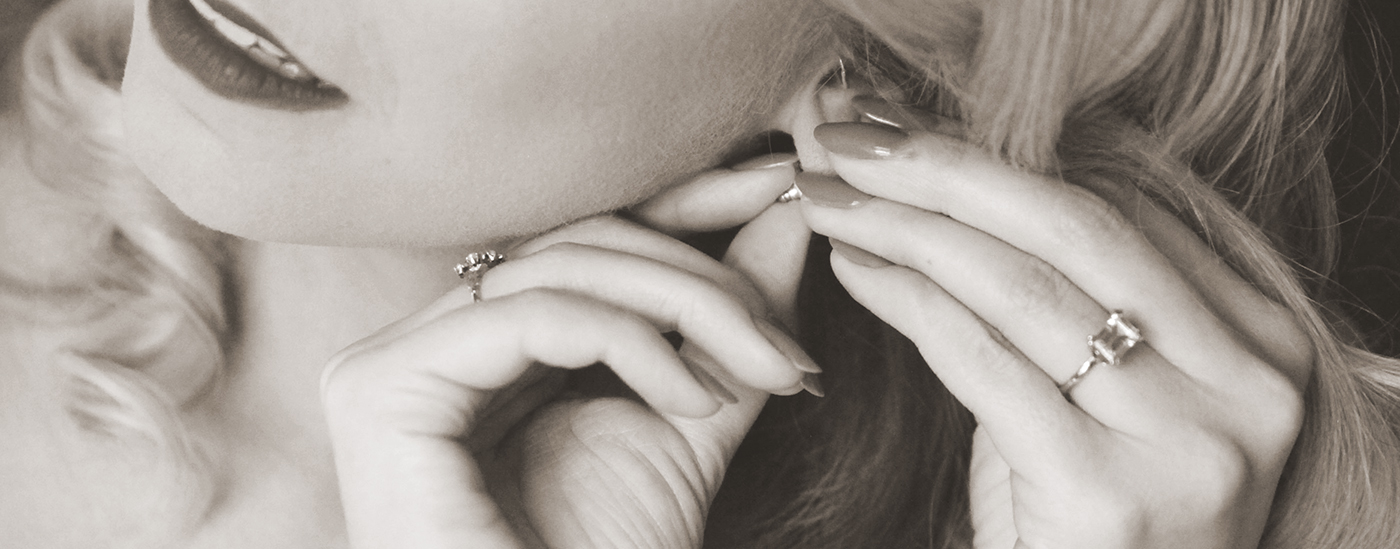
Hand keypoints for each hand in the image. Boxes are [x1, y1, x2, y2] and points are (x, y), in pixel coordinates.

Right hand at [320, 157, 811, 548]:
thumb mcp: (690, 418)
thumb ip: (726, 323)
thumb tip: (787, 213)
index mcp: (484, 347)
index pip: (582, 243)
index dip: (677, 204)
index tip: (774, 185)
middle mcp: (425, 343)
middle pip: (575, 247)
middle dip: (700, 275)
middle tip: (788, 342)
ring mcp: (389, 362)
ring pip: (558, 270)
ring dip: (685, 306)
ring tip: (763, 371)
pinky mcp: (380, 388)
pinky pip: (527, 316)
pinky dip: (628, 341)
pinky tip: (692, 398)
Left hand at [797, 107, 1310, 547]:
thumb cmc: (1090, 515)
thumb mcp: (1108, 394)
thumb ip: (1075, 299)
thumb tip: (965, 180)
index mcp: (1263, 343)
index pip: (1119, 211)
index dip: (998, 158)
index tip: (903, 134)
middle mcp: (1248, 386)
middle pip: (1076, 228)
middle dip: (946, 170)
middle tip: (852, 140)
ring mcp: (1189, 442)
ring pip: (1022, 286)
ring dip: (905, 228)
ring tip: (832, 198)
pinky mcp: (1107, 494)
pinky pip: (984, 361)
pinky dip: (906, 300)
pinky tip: (854, 267)